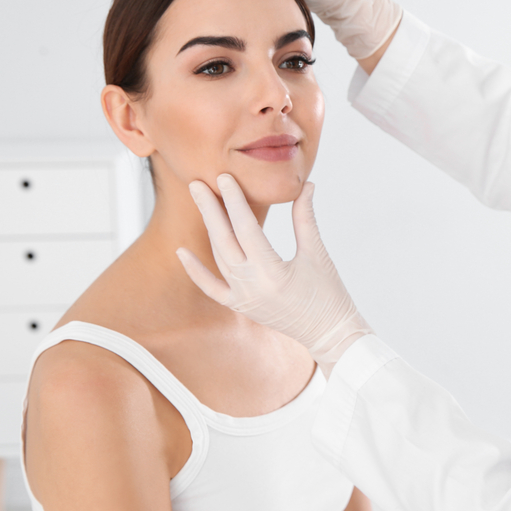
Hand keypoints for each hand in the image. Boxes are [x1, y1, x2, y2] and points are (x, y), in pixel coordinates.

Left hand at [176, 175, 371, 373]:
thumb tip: (305, 185)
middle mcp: (252, 286)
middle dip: (211, 209)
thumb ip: (305, 218)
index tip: (225, 177)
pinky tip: (181, 251)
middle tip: (199, 183)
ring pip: (218, 257)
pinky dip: (196, 271)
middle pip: (224, 240)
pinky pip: (212, 288)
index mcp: (273, 272)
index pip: (246, 228)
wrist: (329, 332)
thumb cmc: (329, 294)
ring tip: (201, 201)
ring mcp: (243, 298)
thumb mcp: (317, 254)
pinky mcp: (240, 306)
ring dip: (208, 228)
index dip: (234, 201)